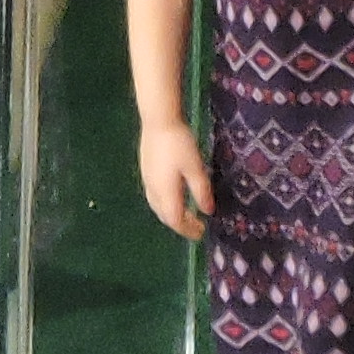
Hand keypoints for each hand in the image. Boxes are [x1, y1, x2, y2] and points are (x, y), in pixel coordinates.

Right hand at [138, 120, 213, 237]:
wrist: (158, 121)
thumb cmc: (179, 143)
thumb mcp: (195, 167)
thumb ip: (201, 191)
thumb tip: (208, 211)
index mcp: (166, 193)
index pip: (175, 220)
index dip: (188, 229)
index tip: (201, 233)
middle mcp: (153, 190)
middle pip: (165, 216)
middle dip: (180, 224)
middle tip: (196, 226)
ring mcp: (147, 181)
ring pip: (158, 207)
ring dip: (171, 215)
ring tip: (186, 214)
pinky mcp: (146, 171)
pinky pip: (155, 197)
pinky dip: (165, 204)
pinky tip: (173, 196)